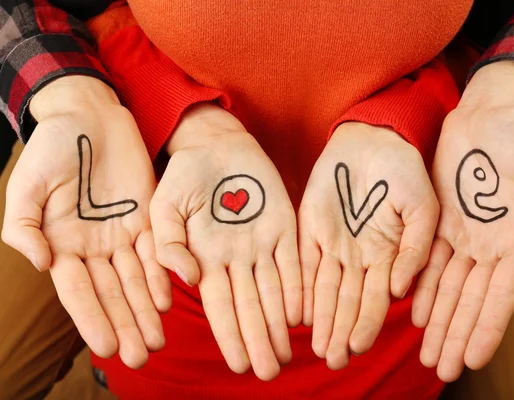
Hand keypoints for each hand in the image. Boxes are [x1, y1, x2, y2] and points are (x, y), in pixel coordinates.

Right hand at [2, 76, 170, 368]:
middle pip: (111, 294)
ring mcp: (121, 234)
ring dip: (145, 311)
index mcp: (61, 244)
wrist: (89, 117)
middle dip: (125, 326)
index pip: (78, 292)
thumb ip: (24, 227)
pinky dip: (160, 277)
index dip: (92, 320)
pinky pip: (156, 253)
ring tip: (156, 340)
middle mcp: (93, 247)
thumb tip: (41, 265)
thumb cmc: (52, 149)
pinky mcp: (147, 218)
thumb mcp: (26, 185)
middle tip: (140, 356)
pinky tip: (166, 300)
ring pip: (135, 281)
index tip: (106, 348)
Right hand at [150, 103, 301, 380]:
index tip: (239, 363)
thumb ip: (169, 244)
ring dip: (279, 323)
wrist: (216, 144)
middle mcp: (237, 258)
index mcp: (207, 258)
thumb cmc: (185, 176)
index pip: (220, 306)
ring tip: (286, 354)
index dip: (230, 336)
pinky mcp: (284, 225)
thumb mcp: (164, 207)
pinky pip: (292, 261)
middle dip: (259, 340)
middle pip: (250, 307)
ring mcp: (262, 243)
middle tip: (269, 372)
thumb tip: (188, 277)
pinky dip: (297, 287)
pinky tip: (301, 313)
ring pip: (273, 291)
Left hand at [299, 122, 438, 368]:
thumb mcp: (423, 208)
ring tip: (317, 346)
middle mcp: (359, 256)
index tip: (358, 347)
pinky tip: (297, 312)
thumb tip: (399, 290)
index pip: (376, 299)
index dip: (367, 323)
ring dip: (321, 318)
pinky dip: (300, 287)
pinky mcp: (310, 228)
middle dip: (341, 331)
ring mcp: (333, 243)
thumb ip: (415, 250)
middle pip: (348, 301)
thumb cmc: (405, 171)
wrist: (374, 139)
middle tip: (333, 359)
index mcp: (387, 255)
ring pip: (325, 289)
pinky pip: (303, 263)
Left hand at [413, 61, 513, 380]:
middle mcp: (490, 245)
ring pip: (448, 288)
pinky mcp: (441, 222)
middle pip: (470, 301)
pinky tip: (413, 313)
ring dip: (438, 322)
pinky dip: (422, 289)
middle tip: (441, 369)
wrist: (487, 115)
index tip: (470, 359)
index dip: (486, 329)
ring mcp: (465, 236)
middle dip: (456, 336)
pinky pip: (428, 263)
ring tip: (427, 352)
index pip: (500, 297)